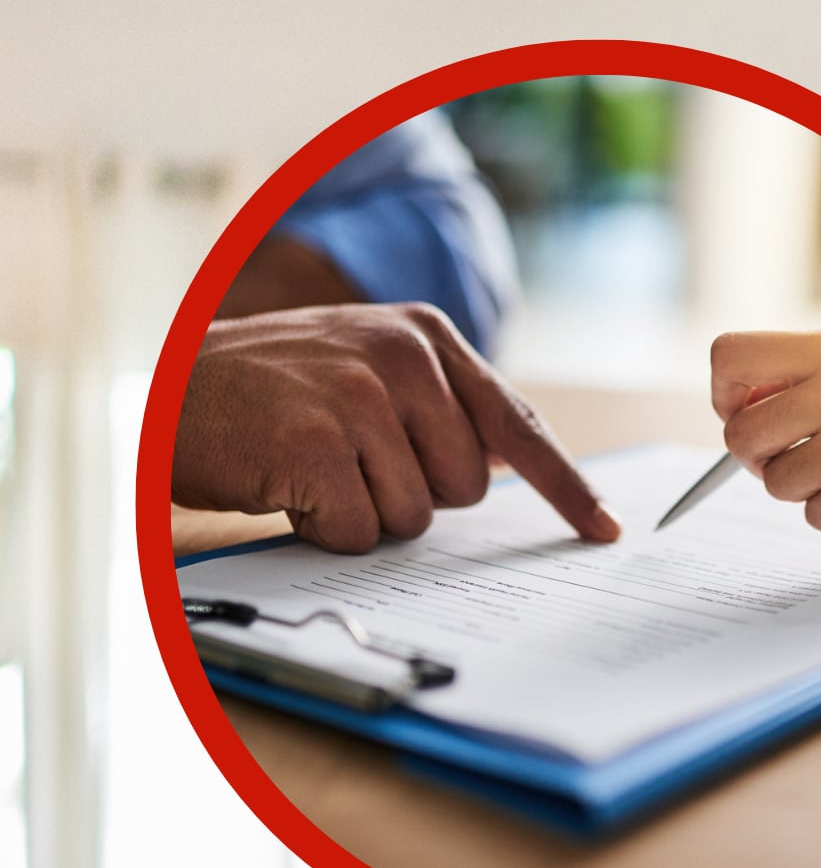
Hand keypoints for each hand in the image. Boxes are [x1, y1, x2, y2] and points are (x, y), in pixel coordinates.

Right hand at [174, 304, 618, 554]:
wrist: (169, 394)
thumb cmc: (277, 394)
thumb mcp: (367, 371)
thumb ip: (442, 406)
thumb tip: (517, 465)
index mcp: (424, 336)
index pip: (516, 424)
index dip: (565, 487)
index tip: (605, 531)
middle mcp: (399, 356)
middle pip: (467, 486)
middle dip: (415, 493)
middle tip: (349, 459)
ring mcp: (356, 396)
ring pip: (416, 516)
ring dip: (364, 511)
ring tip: (314, 466)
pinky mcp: (316, 444)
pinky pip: (359, 530)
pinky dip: (324, 527)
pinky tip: (287, 484)